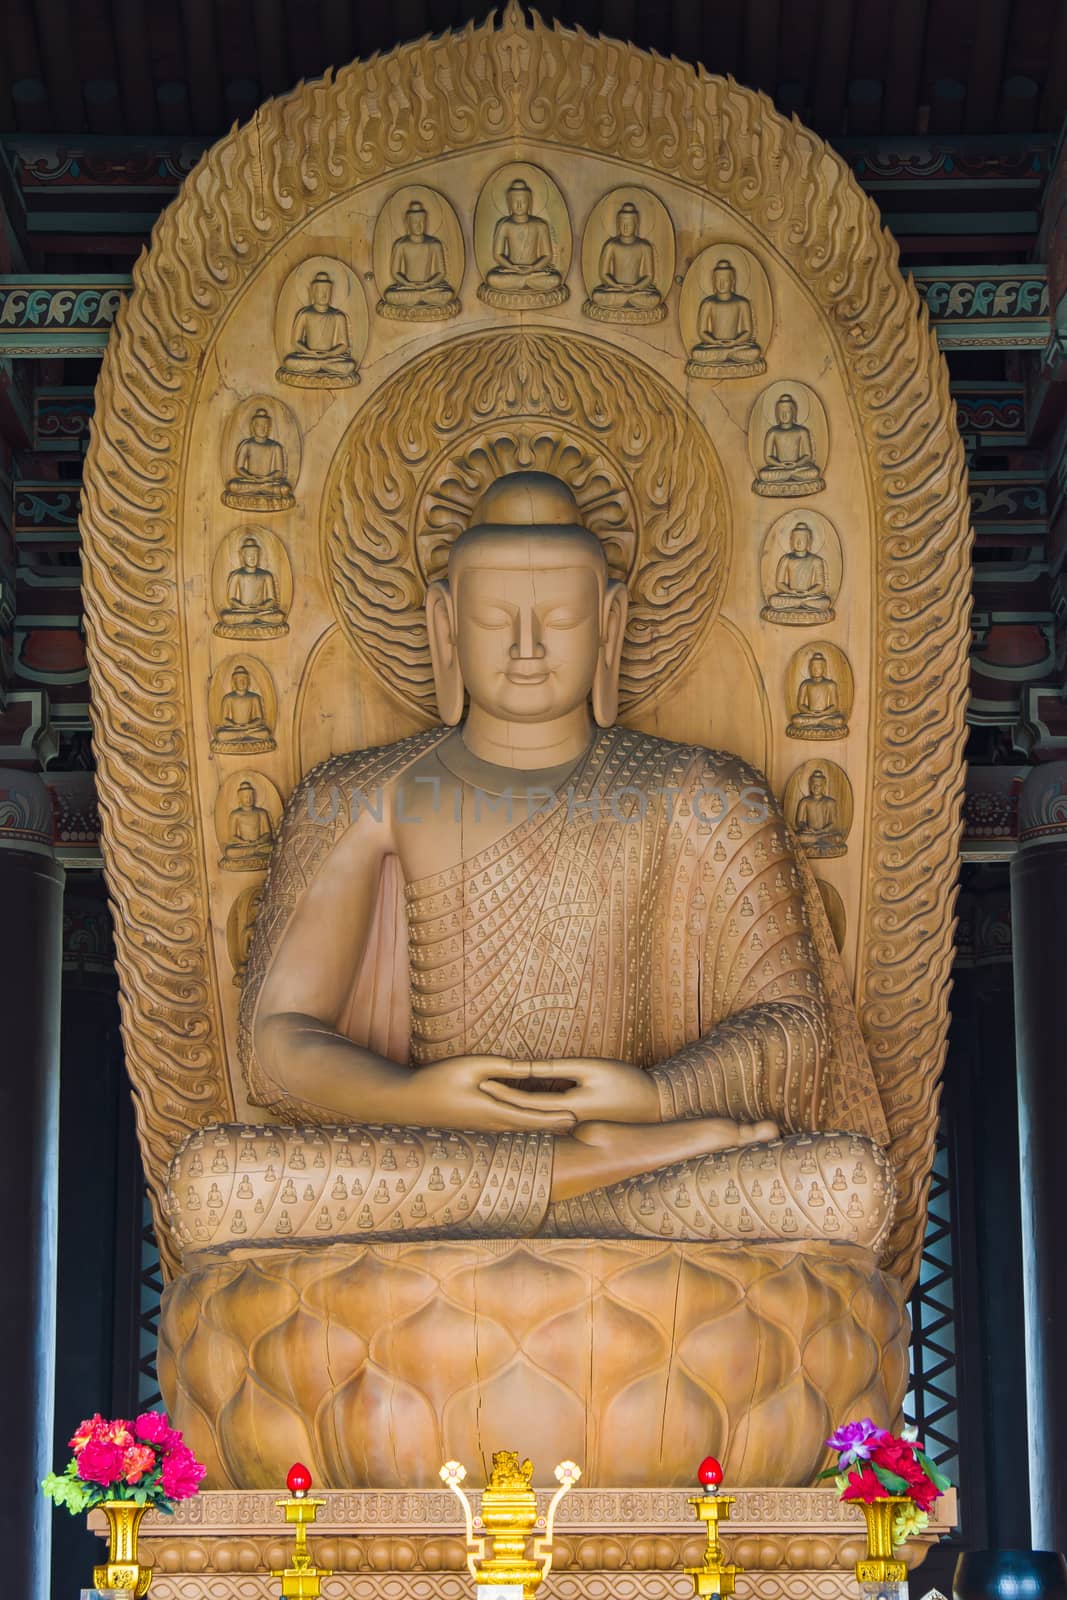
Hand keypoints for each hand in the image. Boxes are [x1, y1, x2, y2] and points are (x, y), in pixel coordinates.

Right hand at [404, 1056, 577, 1134]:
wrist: (407, 1101)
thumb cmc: (437, 1080)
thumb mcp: (472, 1066)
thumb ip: (503, 1068)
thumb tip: (529, 1068)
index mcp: (493, 1112)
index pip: (532, 1118)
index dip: (555, 1118)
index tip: (577, 1117)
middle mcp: (490, 1124)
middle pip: (529, 1126)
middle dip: (553, 1124)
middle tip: (578, 1123)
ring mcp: (482, 1126)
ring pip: (518, 1127)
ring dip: (540, 1125)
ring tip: (561, 1122)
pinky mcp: (475, 1123)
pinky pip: (506, 1124)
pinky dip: (523, 1122)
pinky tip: (529, 1118)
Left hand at [481, 1057, 660, 1123]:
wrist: (656, 1106)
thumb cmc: (627, 1082)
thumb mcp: (591, 1068)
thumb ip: (557, 1069)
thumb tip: (528, 1067)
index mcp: (568, 1111)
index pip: (525, 1103)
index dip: (502, 1091)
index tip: (480, 1081)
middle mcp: (567, 1125)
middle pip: (525, 1117)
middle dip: (499, 1106)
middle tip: (473, 1093)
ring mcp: (572, 1130)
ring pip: (534, 1123)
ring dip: (512, 1114)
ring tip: (486, 1102)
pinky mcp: (578, 1128)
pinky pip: (546, 1122)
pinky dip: (529, 1115)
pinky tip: (514, 1107)